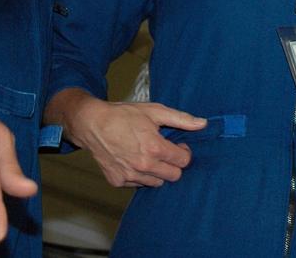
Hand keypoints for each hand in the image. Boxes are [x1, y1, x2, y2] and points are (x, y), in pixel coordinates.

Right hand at [60, 94, 206, 187]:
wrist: (92, 124)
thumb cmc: (124, 115)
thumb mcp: (155, 111)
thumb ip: (182, 119)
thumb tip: (203, 124)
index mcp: (154, 148)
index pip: (183, 161)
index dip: (184, 152)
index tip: (178, 145)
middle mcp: (143, 165)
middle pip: (173, 176)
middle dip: (174, 164)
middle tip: (165, 151)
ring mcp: (129, 175)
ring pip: (157, 183)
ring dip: (158, 172)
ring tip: (148, 155)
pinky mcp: (117, 181)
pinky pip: (138, 184)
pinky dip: (140, 175)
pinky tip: (134, 160)